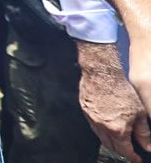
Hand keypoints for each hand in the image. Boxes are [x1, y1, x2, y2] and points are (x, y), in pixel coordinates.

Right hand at [77, 41, 150, 161]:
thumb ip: (143, 132)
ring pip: (101, 137)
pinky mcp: (85, 111)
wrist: (101, 74)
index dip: (133, 157)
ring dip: (111, 141)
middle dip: (121, 151)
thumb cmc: (120, 90)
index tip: (137, 159)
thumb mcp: (139, 112)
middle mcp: (102, 128)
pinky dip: (102, 130)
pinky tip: (107, 124)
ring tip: (119, 138)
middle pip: (111, 147)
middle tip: (129, 150)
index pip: (125, 151)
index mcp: (117, 130)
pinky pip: (94, 126)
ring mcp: (91, 120)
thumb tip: (147, 146)